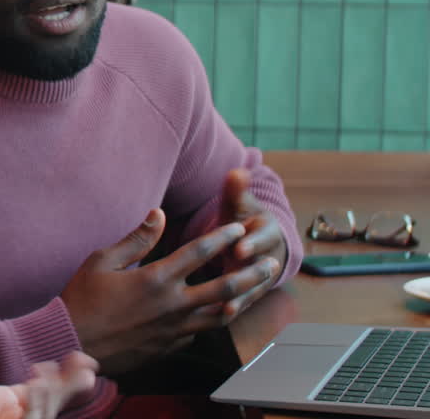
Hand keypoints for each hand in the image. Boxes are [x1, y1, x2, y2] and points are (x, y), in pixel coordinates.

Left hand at [0, 317, 97, 418]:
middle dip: (69, 387)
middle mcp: (8, 417)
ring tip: (52, 374)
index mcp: (0, 402)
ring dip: (53, 396)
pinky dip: (36, 411)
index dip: (60, 376)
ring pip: (43, 415)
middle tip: (86, 367)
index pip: (40, 389)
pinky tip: (34, 393)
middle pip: (50, 403)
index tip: (74, 357)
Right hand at [61, 209, 278, 375]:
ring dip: (241, 301)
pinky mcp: (169, 347)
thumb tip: (158, 214)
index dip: (221, 237)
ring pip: (219, 316)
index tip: (237, 226)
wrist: (73, 343)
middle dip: (250, 273)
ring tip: (256, 292)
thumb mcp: (102, 261)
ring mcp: (173, 330)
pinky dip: (209, 322)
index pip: (198, 252)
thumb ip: (137, 238)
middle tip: (270, 264)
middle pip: (224, 288)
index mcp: (155, 279)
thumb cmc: (82, 299)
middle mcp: (171, 305)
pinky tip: (214, 315)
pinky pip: (197, 333)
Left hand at [217, 169, 287, 316]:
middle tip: (231, 281)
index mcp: (266, 233)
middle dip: (247, 274)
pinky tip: (221, 318)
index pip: (262, 238)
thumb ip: (236, 191)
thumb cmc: (245, 219)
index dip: (251, 243)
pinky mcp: (251, 292)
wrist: (260, 240)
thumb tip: (236, 171)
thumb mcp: (240, 205)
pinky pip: (245, 303)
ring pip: (254, 290)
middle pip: (260, 268)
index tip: (239, 247)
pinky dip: (235, 310)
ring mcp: (262, 277)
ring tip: (227, 308)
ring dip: (242, 299)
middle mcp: (269, 257)